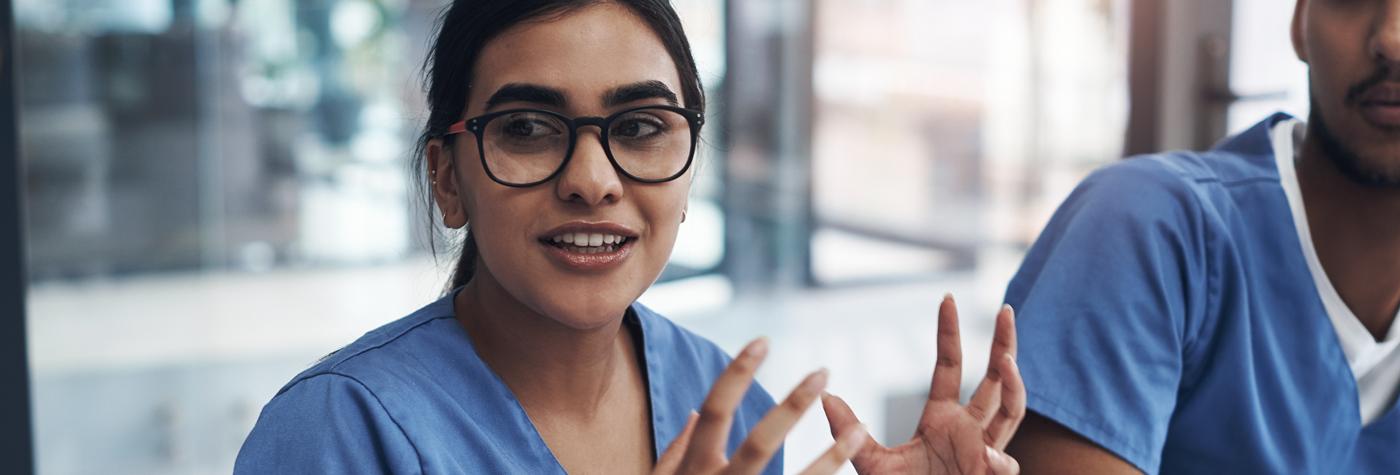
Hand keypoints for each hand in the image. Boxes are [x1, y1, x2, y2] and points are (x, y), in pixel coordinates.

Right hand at [654, 338, 869, 474]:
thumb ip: (676, 453)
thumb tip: (695, 412)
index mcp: (692, 471)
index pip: (716, 409)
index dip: (737, 372)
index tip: (763, 340)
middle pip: (760, 442)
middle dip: (793, 405)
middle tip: (823, 372)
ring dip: (831, 457)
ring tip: (859, 430)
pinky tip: (849, 471)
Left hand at [822, 295, 1025, 473]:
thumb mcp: (870, 462)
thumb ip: (851, 431)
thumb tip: (826, 395)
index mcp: (942, 418)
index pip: (950, 366)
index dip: (949, 333)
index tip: (946, 298)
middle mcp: (969, 428)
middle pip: (995, 379)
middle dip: (1004, 343)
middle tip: (1005, 309)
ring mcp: (985, 452)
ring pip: (1012, 409)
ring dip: (1014, 385)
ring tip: (1006, 359)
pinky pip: (1004, 463)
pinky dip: (997, 459)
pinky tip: (986, 458)